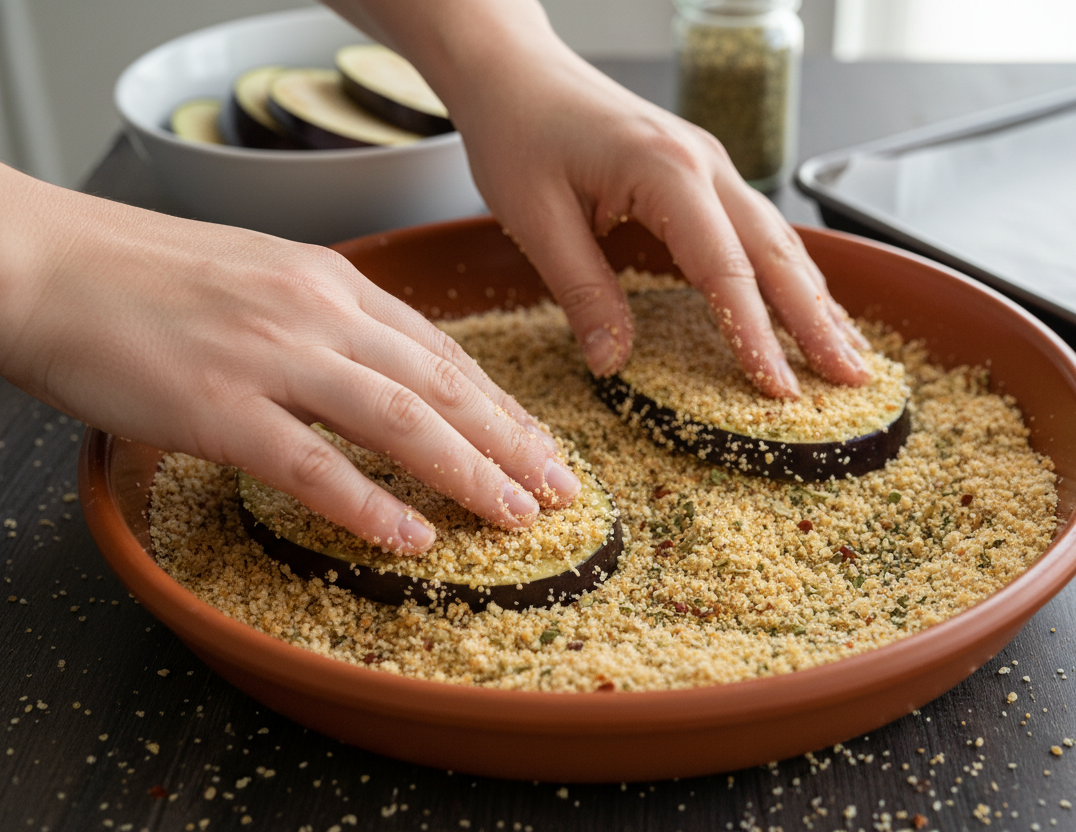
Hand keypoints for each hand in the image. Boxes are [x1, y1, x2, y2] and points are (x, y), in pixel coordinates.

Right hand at [0, 165, 579, 552]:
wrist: (45, 263)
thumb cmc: (144, 277)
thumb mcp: (259, 278)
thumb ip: (326, 321)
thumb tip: (381, 369)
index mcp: (331, 284)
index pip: (440, 352)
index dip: (500, 405)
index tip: (541, 445)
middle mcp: (316, 313)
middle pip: (440, 385)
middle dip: (511, 443)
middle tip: (560, 488)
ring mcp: (269, 358)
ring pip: (398, 421)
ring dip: (467, 473)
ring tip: (516, 516)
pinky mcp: (217, 405)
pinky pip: (311, 464)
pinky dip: (368, 504)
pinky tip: (411, 538)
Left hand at [454, 47, 872, 397]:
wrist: (515, 68)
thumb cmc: (518, 129)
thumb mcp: (534, 218)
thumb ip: (581, 290)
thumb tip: (613, 361)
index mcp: (665, 171)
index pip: (725, 268)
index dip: (756, 334)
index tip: (779, 389)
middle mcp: (703, 163)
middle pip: (775, 253)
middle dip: (818, 321)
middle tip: (854, 379)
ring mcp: (710, 164)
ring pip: (779, 239)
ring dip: (817, 298)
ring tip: (850, 354)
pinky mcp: (702, 172)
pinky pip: (759, 228)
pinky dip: (791, 273)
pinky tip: (809, 303)